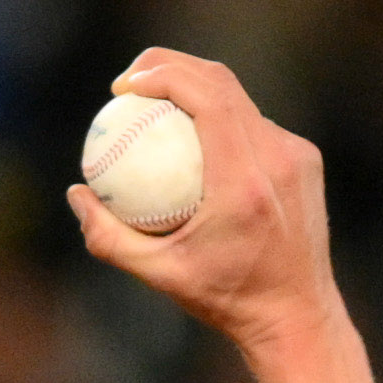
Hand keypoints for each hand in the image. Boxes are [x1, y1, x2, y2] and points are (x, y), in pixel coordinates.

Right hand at [68, 48, 340, 357]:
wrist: (297, 317)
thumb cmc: (225, 300)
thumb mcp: (159, 276)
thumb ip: (109, 238)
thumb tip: (76, 194)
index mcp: (243, 183)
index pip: (208, 98)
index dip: (164, 73)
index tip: (125, 84)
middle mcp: (277, 159)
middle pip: (222, 83)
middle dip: (171, 65)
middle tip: (131, 80)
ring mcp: (297, 156)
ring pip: (241, 100)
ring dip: (196, 89)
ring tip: (156, 101)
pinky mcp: (306, 160)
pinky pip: (255, 125)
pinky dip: (220, 119)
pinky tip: (191, 135)